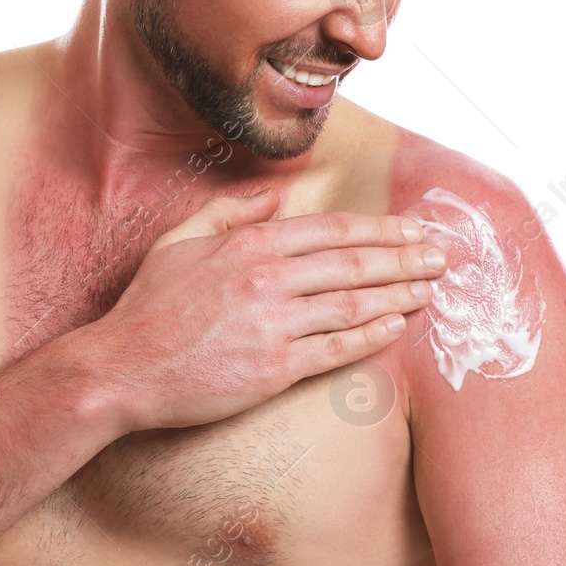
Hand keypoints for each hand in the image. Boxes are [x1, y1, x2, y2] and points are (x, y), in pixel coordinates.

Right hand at [80, 188, 446, 432]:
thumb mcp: (180, 241)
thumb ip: (230, 212)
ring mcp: (273, 325)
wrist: (122, 368)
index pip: (331, 230)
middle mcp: (267, 279)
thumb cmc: (148, 307)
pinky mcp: (274, 369)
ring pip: (353, 304)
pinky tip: (396, 326)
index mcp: (248, 245)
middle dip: (406, 259)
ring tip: (431, 291)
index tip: (411, 230)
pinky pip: (336, 349)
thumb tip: (275, 196)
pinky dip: (371, 335)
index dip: (379, 230)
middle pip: (354, 263)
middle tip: (443, 258)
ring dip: (400, 295)